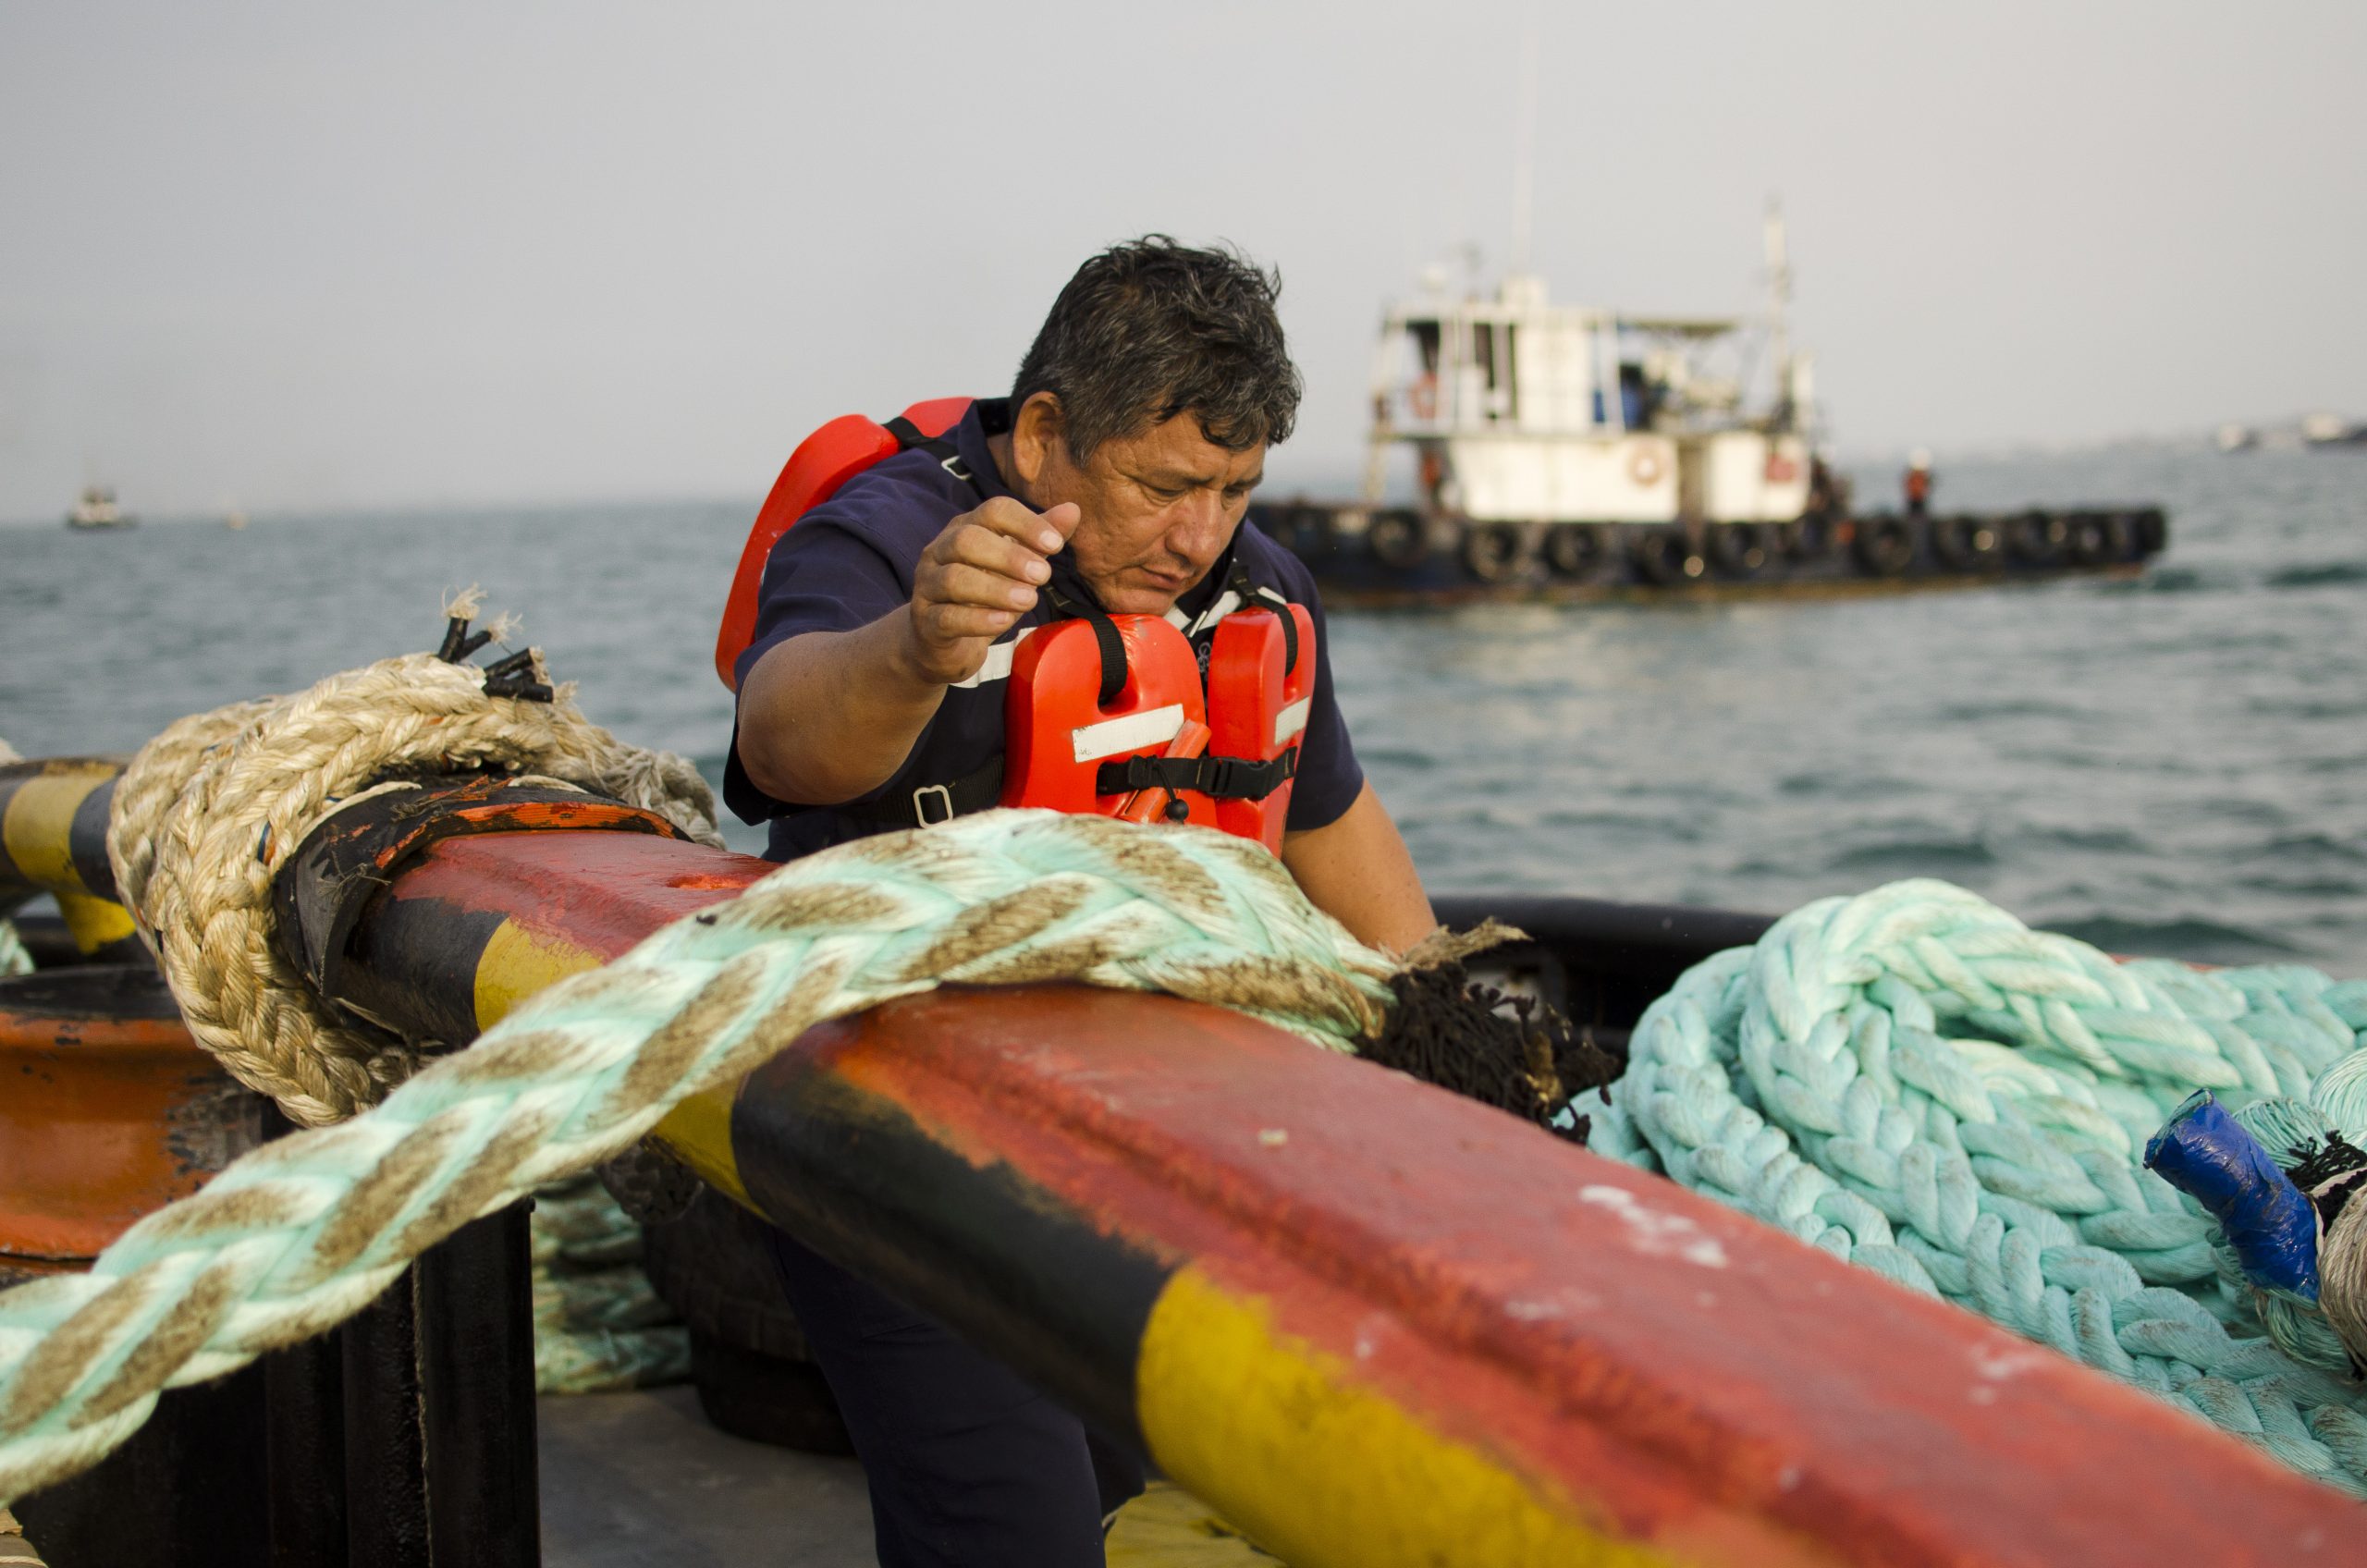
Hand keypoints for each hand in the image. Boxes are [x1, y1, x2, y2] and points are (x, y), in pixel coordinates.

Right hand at [899, 497, 1080, 684]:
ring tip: (1029, 600)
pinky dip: (978, 619)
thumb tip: (1072, 510)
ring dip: (996, 589)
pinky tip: (1005, 622)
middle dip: (1009, 556)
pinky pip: (947, 617)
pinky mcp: (925, 622)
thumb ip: (1038, 539)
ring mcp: (928, 586)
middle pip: (967, 540)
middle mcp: (940, 552)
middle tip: (1043, 575)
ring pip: (955, 579)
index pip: (993, 511)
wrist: (944, 640)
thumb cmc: (984, 594)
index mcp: (965, 528)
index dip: (1025, 523)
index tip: (1056, 544)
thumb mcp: (1015, 565)